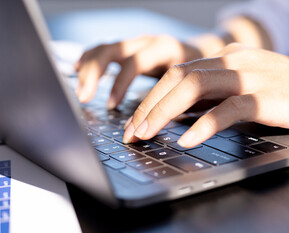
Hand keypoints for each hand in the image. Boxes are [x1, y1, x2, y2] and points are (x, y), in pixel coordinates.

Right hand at [75, 35, 201, 107]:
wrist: (205, 53)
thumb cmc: (202, 75)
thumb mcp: (196, 88)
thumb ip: (177, 104)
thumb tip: (157, 130)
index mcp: (166, 49)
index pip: (136, 63)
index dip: (121, 84)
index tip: (113, 106)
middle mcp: (149, 43)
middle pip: (114, 49)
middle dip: (96, 73)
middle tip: (84, 97)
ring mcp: (139, 44)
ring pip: (106, 48)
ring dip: (89, 69)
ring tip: (81, 91)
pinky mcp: (133, 49)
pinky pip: (105, 50)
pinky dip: (91, 60)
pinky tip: (79, 71)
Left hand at [123, 43, 288, 146]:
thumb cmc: (288, 91)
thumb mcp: (244, 87)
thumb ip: (215, 96)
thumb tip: (181, 116)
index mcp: (224, 60)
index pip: (176, 74)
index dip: (150, 99)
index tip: (134, 123)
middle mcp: (232, 62)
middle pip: (177, 78)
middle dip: (149, 106)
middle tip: (132, 133)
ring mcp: (249, 77)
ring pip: (195, 86)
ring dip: (165, 112)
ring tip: (147, 135)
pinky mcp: (268, 95)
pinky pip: (230, 107)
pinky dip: (205, 124)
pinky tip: (189, 140)